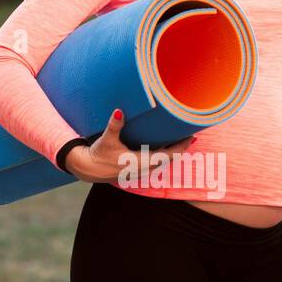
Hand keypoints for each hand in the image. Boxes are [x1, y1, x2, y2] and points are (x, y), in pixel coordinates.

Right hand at [63, 108, 194, 183]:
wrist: (88, 170)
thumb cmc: (98, 155)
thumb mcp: (106, 140)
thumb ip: (114, 125)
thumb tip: (119, 111)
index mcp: (140, 162)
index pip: (168, 156)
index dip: (182, 147)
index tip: (192, 136)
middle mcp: (144, 168)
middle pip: (170, 158)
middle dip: (181, 147)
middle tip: (192, 132)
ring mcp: (141, 169)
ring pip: (164, 160)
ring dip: (174, 150)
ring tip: (183, 137)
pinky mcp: (138, 168)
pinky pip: (157, 161)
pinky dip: (165, 153)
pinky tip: (168, 145)